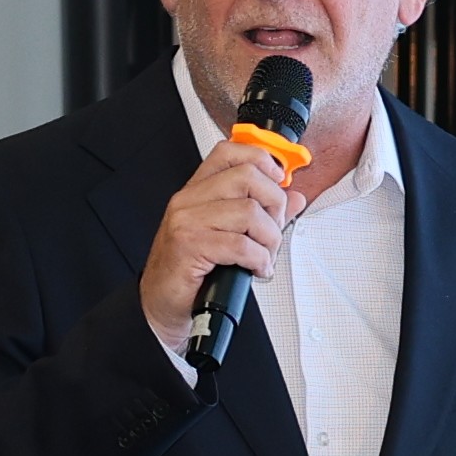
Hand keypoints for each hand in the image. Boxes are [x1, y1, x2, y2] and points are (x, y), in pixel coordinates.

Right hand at [137, 130, 302, 361]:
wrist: (160, 303)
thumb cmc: (189, 270)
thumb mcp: (226, 234)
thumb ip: (262, 213)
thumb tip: (295, 198)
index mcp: (197, 191)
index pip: (230, 153)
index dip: (261, 159)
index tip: (278, 180)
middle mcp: (189, 200)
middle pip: (248, 177)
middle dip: (274, 204)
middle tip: (272, 230)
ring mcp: (186, 221)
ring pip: (249, 212)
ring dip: (269, 239)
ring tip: (264, 256)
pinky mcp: (189, 246)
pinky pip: (241, 245)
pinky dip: (259, 260)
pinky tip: (256, 269)